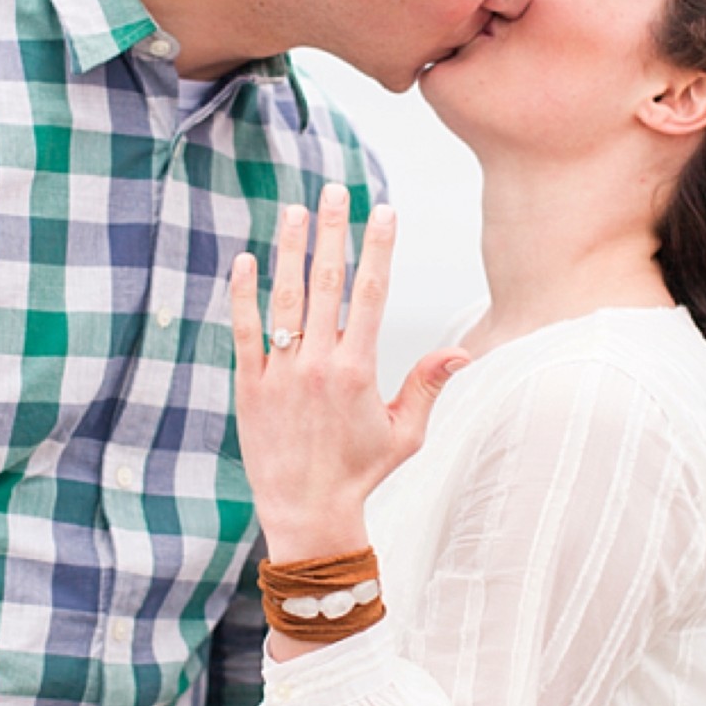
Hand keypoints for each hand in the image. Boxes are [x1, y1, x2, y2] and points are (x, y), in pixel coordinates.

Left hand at [229, 185, 469, 562]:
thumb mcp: (405, 433)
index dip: (378, 248)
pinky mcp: (250, 387)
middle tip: (335, 191)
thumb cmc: (360, 474)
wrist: (307, 514)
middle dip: (333, 232)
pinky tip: (245, 262)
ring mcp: (281, 374)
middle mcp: (319, 365)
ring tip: (294, 211)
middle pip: (327, 284)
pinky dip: (244, 296)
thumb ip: (427, 386)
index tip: (383, 210)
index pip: (370, 294)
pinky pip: (244, 333)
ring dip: (290, 251)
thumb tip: (462, 351)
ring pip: (284, 300)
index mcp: (359, 371)